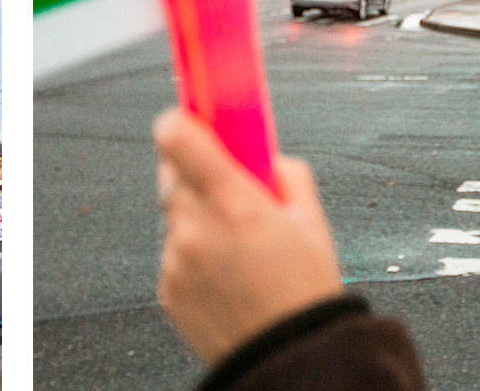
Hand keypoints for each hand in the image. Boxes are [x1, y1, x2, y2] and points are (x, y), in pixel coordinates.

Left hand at [155, 108, 343, 362]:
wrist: (290, 359)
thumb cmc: (306, 291)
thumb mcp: (312, 222)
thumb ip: (287, 176)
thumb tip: (268, 155)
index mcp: (234, 203)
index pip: (176, 137)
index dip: (179, 122)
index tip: (190, 120)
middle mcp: (196, 228)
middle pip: (171, 174)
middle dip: (194, 173)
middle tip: (224, 186)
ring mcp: (176, 260)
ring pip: (173, 217)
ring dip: (195, 218)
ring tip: (236, 247)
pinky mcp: (167, 289)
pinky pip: (172, 255)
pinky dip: (192, 256)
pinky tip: (225, 276)